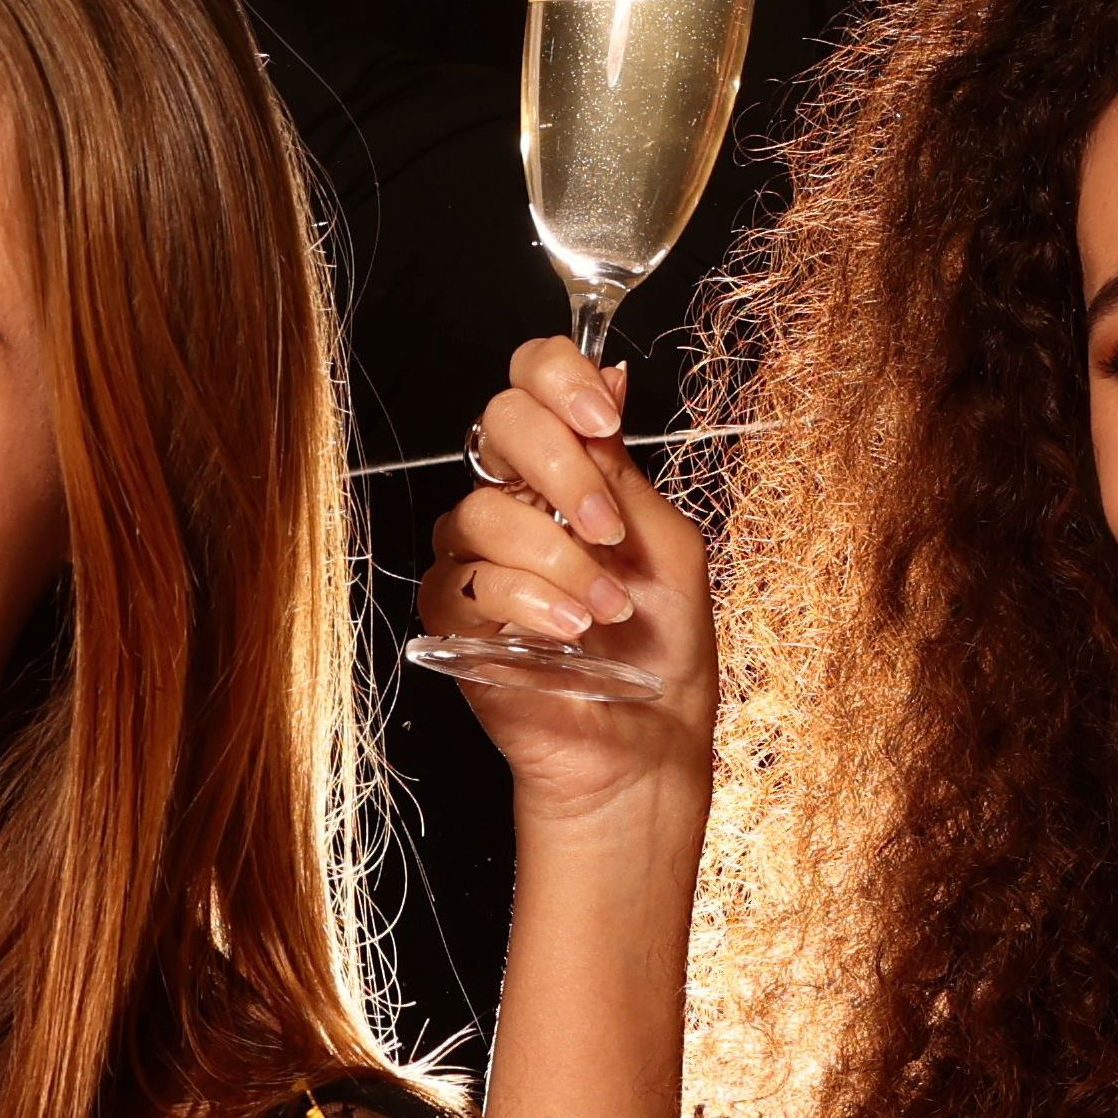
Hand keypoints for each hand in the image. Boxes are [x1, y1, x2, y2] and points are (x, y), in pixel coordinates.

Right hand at [410, 338, 714, 831]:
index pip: (533, 382)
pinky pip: (468, 582)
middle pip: (498, 423)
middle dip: (560, 467)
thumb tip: (605, 373)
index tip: (602, 416)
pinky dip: (528, 604)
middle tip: (608, 529)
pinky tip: (568, 632)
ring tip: (605, 611)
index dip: (556, 376)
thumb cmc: (663, 652)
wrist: (643, 743)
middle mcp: (515, 502)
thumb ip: (623, 468)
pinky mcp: (451, 618)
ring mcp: (476, 557)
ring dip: (558, 561)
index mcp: (566, 473)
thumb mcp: (666, 543)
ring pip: (483, 511)